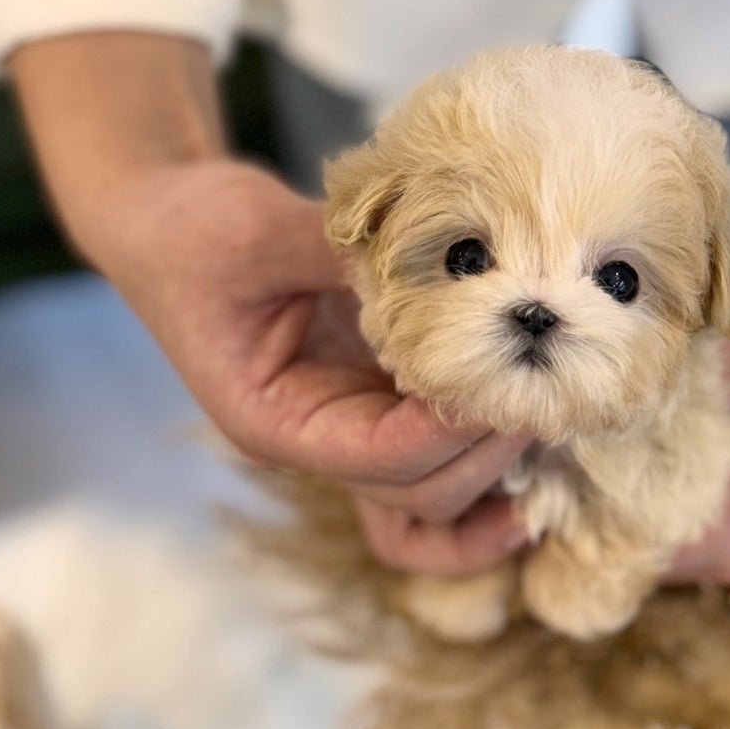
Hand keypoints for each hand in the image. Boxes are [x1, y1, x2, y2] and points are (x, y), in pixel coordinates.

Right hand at [9, 34, 528, 570]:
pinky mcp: (379, 405)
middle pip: (419, 494)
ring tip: (557, 428)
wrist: (171, 222)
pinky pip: (438, 470)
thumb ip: (339, 250)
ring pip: (434, 506)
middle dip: (488, 449)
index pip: (377, 459)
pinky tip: (537, 447)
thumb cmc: (195, 230)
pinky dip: (487, 472)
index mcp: (272, 421)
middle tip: (549, 384)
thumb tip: (442, 249)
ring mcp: (350, 431)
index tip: (502, 375)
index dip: (448, 429)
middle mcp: (315, 443)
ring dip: (497, 480)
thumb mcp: (253, 229)